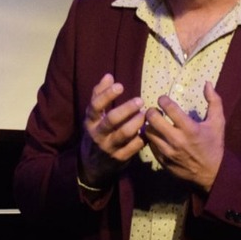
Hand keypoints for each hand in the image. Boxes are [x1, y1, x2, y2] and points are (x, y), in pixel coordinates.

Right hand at [79, 73, 145, 187]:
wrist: (93, 163)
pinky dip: (143, 136)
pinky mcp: (120, 158)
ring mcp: (109, 147)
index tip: (120, 86)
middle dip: (127, 109)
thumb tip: (108, 76)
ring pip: (124, 133)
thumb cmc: (97, 131)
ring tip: (145, 115)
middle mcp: (98, 134)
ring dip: (137, 122)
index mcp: (90, 121)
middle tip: (140, 100)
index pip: (95, 106)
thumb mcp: (94, 115)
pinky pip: (134, 146)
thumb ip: (99, 95)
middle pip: (112, 120)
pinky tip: (149, 129)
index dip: (106, 95)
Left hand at [141, 81, 225, 191]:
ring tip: (153, 122)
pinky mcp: (162, 161)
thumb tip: (207, 83)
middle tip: (154, 110)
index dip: (163, 100)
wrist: (211, 173)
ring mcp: (168, 152)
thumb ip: (214, 101)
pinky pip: (150, 145)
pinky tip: (156, 135)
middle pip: (153, 120)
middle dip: (151, 111)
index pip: (170, 109)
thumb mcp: (218, 122)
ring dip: (149, 125)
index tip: (163, 99)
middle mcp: (177, 140)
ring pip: (148, 133)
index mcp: (190, 129)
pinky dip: (151, 138)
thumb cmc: (214, 144)